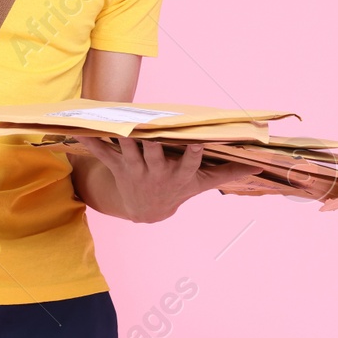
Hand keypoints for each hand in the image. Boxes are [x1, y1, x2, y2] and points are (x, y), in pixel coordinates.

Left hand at [73, 136, 261, 223]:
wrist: (146, 211)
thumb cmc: (179, 189)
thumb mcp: (204, 184)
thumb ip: (229, 173)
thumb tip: (258, 165)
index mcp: (180, 175)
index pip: (189, 164)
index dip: (193, 154)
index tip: (197, 142)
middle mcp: (157, 172)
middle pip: (155, 156)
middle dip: (153, 144)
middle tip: (152, 130)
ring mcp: (135, 170)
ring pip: (128, 152)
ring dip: (122, 140)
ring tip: (116, 125)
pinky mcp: (117, 167)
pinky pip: (103, 154)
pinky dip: (91, 142)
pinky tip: (80, 131)